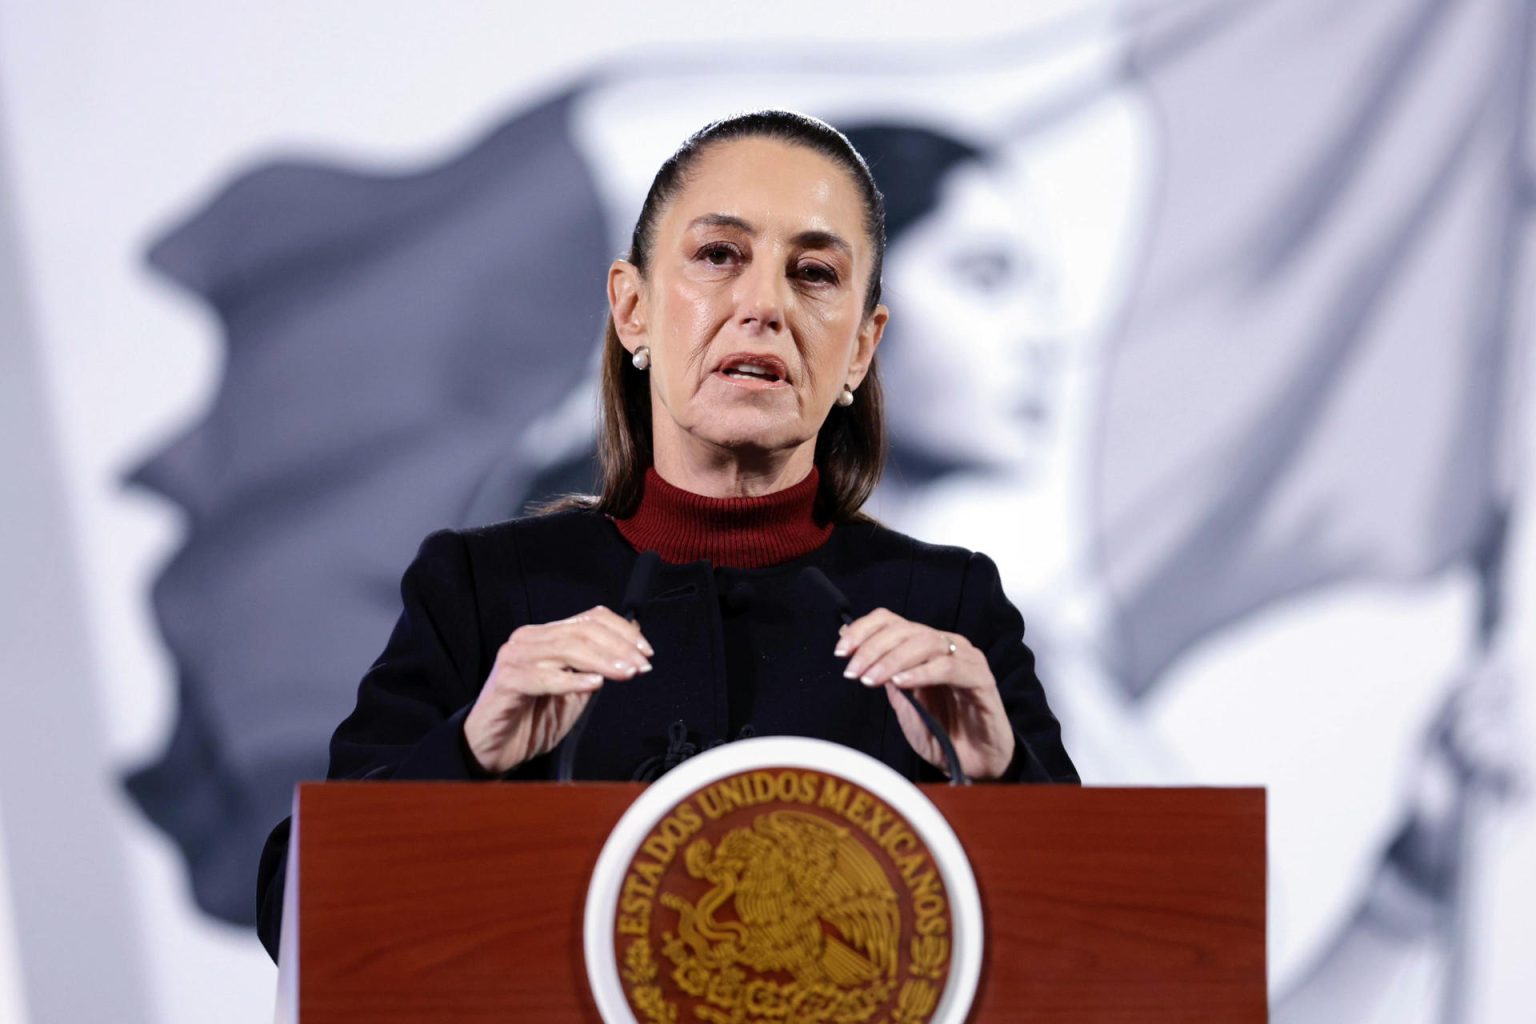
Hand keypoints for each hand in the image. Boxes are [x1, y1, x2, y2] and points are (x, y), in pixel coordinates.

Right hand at [463, 606, 652, 773]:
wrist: (493, 748)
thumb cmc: (531, 719)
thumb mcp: (575, 691)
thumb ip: (597, 667)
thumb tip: (632, 642)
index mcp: (546, 636)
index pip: (590, 618)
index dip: (622, 631)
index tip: (646, 650)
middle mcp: (529, 640)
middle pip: (582, 631)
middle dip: (619, 648)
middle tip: (641, 665)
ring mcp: (515, 658)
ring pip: (567, 648)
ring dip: (603, 661)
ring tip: (625, 674)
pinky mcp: (507, 681)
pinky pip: (543, 677)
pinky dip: (572, 680)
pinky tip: (593, 685)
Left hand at [835, 609, 1015, 779]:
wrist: (972, 764)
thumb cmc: (940, 731)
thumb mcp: (903, 701)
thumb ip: (884, 674)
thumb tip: (851, 649)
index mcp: (925, 646)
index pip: (891, 621)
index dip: (863, 630)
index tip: (841, 651)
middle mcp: (947, 645)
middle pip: (905, 629)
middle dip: (872, 648)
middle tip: (853, 671)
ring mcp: (966, 659)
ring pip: (925, 642)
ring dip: (892, 660)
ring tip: (871, 679)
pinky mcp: (981, 679)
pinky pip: (949, 667)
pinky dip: (921, 672)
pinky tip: (902, 683)